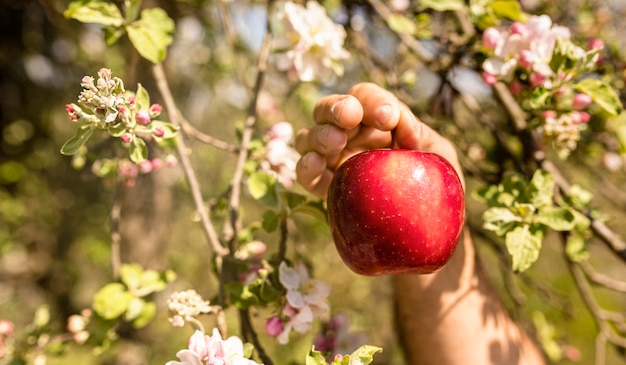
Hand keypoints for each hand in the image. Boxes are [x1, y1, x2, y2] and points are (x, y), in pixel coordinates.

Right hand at [294, 82, 462, 198]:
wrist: (427, 229)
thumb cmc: (435, 186)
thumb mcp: (440, 157)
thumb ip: (422, 136)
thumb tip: (401, 122)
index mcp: (376, 120)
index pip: (366, 98)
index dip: (372, 101)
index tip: (388, 117)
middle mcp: (350, 134)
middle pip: (329, 110)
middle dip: (336, 108)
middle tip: (350, 116)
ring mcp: (333, 160)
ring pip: (309, 137)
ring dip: (319, 135)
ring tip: (336, 142)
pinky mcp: (325, 188)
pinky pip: (305, 174)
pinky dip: (305, 166)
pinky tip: (315, 163)